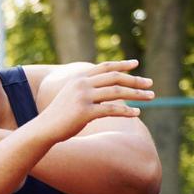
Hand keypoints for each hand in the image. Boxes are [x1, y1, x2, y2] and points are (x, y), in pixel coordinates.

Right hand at [33, 60, 153, 143]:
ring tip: (151, 97)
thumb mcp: (72, 97)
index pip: (105, 67)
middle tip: (150, 84)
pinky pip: (111, 110)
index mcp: (79, 78)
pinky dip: (126, 111)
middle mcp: (81, 84)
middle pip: (114, 78)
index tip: (136, 64)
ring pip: (116, 93)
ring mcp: (83, 98)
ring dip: (136, 94)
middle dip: (135, 80)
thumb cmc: (59, 116)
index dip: (121, 65)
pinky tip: (138, 113)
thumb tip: (105, 89)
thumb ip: (87, 90)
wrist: (43, 129)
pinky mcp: (84, 113)